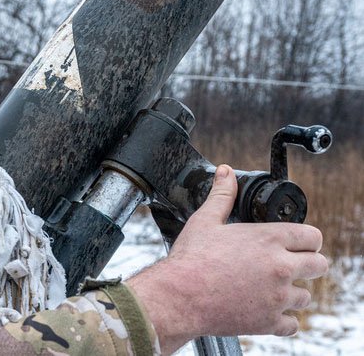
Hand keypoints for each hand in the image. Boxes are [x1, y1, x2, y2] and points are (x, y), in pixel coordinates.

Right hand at [127, 165, 328, 354]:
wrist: (178, 297)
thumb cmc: (190, 258)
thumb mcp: (205, 221)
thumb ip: (222, 196)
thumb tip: (226, 173)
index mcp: (268, 239)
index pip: (313, 237)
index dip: (305, 239)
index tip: (295, 244)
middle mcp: (280, 267)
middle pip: (320, 265)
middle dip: (307, 264)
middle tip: (286, 265)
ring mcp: (277, 297)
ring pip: (306, 296)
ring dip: (292, 292)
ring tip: (270, 288)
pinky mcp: (269, 321)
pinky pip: (292, 324)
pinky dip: (282, 319)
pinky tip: (265, 310)